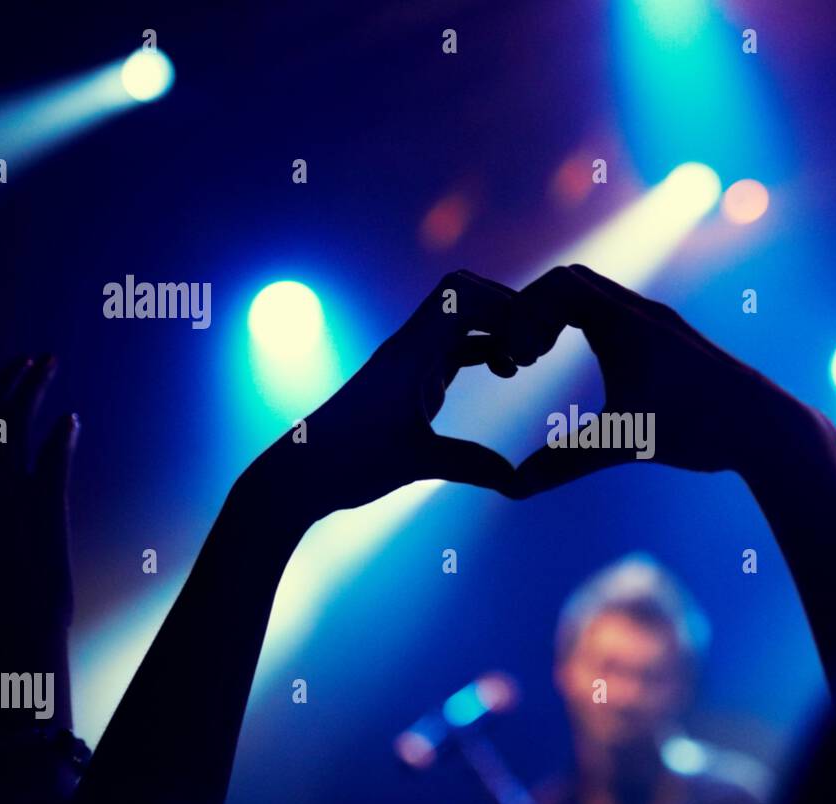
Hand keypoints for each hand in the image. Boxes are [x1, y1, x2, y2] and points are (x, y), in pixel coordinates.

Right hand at [0, 355, 78, 655]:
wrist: (8, 635)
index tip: (5, 371)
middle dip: (12, 379)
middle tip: (38, 358)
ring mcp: (5, 501)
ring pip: (16, 429)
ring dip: (35, 392)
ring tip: (51, 369)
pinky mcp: (42, 517)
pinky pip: (50, 465)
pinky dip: (62, 438)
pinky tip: (72, 420)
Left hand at [249, 270, 527, 519]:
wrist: (301, 473)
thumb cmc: (348, 465)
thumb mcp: (416, 464)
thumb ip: (471, 465)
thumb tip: (517, 479)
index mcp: (410, 354)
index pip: (461, 294)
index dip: (504, 304)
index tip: (531, 342)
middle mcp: (410, 347)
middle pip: (463, 292)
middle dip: (505, 308)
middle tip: (534, 343)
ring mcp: (410, 360)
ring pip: (460, 318)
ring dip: (496, 328)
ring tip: (524, 361)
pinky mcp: (411, 377)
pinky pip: (454, 345)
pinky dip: (484, 349)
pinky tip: (504, 372)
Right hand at [510, 264, 809, 496]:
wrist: (766, 426)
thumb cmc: (699, 427)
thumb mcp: (626, 442)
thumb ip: (566, 460)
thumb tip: (514, 487)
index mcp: (627, 322)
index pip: (559, 286)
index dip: (524, 314)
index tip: (518, 359)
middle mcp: (643, 312)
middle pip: (571, 282)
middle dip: (534, 312)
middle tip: (521, 355)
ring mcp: (659, 325)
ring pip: (596, 297)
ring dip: (560, 319)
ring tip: (541, 360)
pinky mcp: (671, 343)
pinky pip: (617, 316)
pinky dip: (587, 330)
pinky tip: (591, 372)